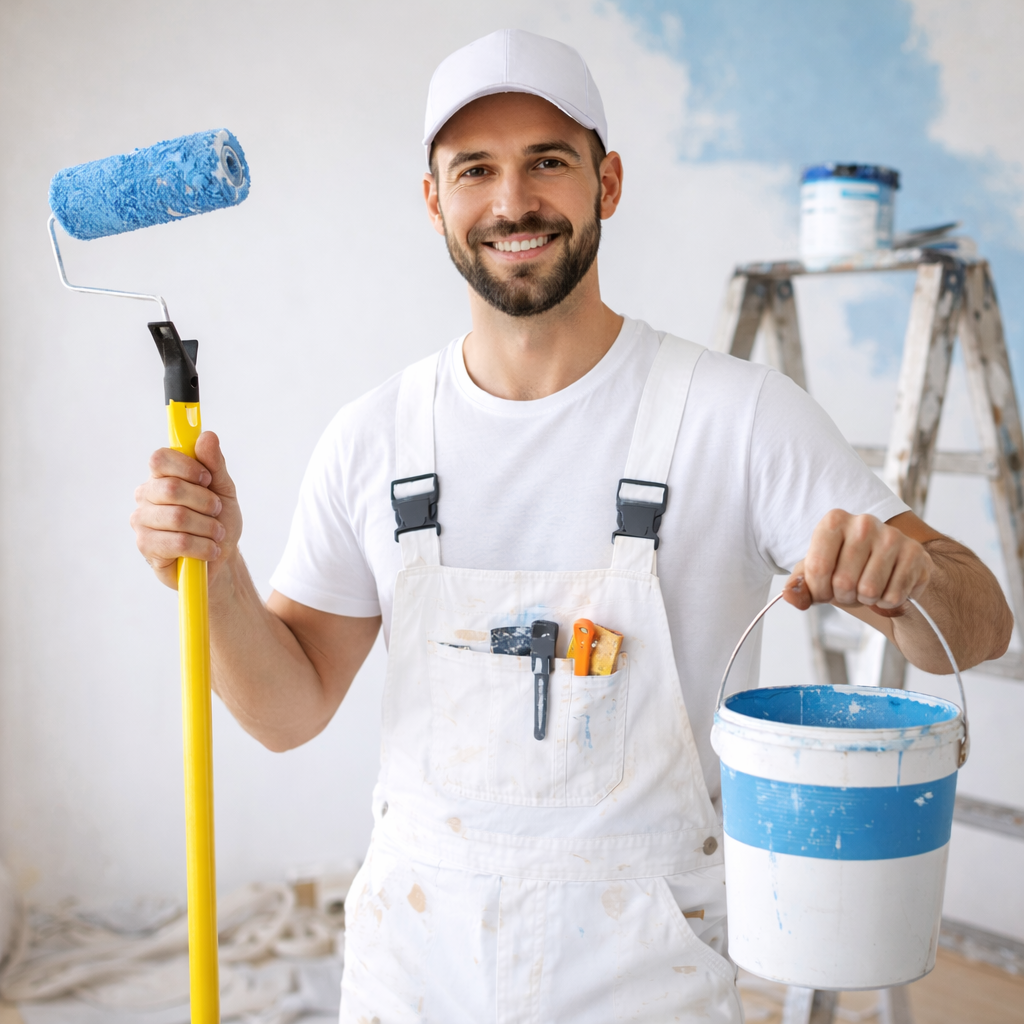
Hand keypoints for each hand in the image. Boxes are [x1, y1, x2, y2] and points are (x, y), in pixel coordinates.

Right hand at [130, 431, 241, 588]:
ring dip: (208, 527)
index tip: (207, 479)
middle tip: (217, 510)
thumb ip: (215, 464)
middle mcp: (145, 496)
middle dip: (205, 501)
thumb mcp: (223, 489)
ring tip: (216, 534)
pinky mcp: (146, 547)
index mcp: (161, 476)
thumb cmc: (217, 520)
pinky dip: (203, 547)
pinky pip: (178, 542)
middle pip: (172, 488)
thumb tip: (206, 436)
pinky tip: (209, 550)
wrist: (220, 559)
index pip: (160, 458)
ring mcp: (142, 522)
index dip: (187, 467)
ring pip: (178, 517)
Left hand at [783, 509, 931, 615]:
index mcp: (834, 521)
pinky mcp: (916, 553)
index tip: (823, 590)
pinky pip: (894, 596)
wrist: (888, 563)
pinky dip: (888, 602)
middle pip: (844, 582)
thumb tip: (789, 595)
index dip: (818, 591)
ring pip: (870, 592)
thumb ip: (798, 587)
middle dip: (843, 597)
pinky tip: (887, 586)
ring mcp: (892, 536)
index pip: (817, 568)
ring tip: (867, 587)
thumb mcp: (815, 574)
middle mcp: (863, 522)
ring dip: (866, 600)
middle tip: (849, 590)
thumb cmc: (844, 567)